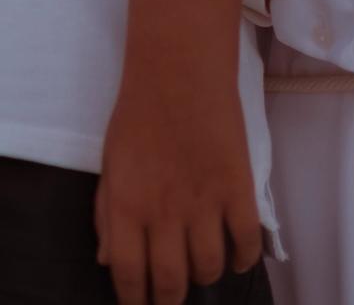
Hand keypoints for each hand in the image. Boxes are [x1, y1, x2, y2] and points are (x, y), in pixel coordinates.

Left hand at [98, 67, 263, 304]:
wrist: (177, 72)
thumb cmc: (136, 116)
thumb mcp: (109, 164)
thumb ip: (106, 215)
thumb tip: (108, 261)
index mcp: (125, 205)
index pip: (129, 273)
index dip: (135, 299)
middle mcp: (164, 213)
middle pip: (171, 281)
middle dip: (169, 299)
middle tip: (170, 300)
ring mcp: (204, 204)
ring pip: (209, 267)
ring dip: (204, 277)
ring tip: (199, 272)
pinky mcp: (238, 191)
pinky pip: (246, 242)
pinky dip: (243, 259)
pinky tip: (235, 259)